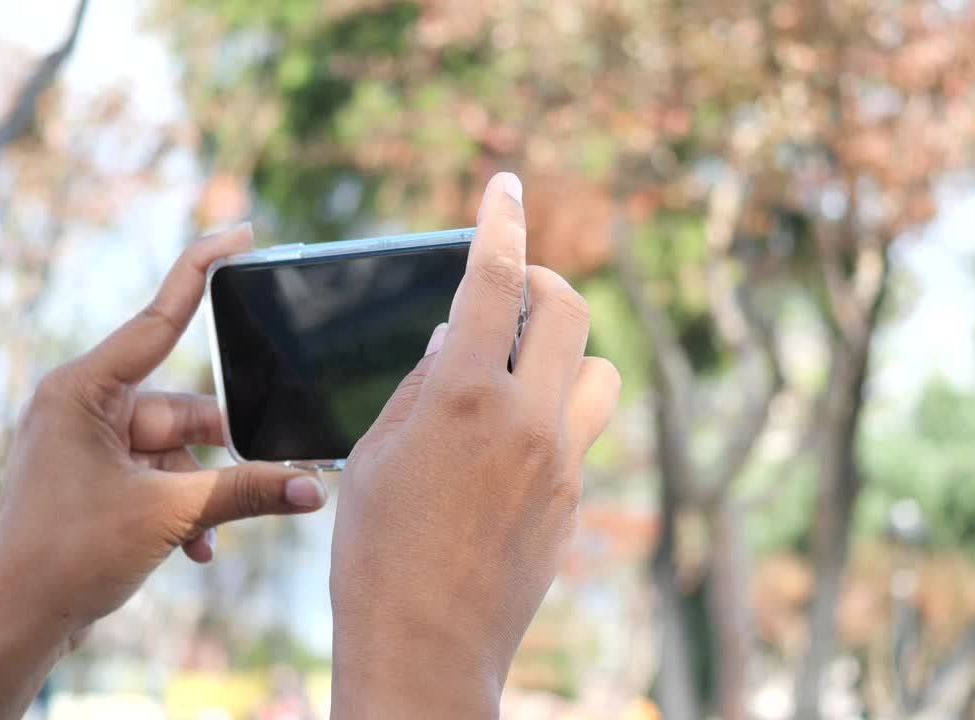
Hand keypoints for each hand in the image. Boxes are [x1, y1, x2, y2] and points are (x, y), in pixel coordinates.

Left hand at [0, 225, 328, 719]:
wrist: (17, 624)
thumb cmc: (68, 558)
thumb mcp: (169, 516)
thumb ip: (247, 492)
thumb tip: (315, 487)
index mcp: (83, 392)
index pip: (159, 318)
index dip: (202, 271)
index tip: (240, 235)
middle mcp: (81, 407)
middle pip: (181, 407)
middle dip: (219, 450)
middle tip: (267, 471)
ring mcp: (83, 443)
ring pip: (173, 449)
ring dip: (201, 491)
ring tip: (206, 535)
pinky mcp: (91, 476)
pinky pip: (155, 474)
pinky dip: (180, 506)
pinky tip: (194, 547)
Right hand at [329, 173, 620, 717]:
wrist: (426, 646)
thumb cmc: (376, 552)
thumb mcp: (375, 454)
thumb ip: (419, 387)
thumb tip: (451, 341)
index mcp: (463, 395)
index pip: (493, 280)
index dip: (501, 220)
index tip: (507, 185)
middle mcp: (528, 417)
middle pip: (569, 309)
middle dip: (544, 284)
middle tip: (514, 294)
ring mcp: (562, 460)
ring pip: (600, 370)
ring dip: (568, 355)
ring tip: (522, 377)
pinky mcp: (574, 498)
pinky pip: (581, 430)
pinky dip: (554, 416)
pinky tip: (509, 448)